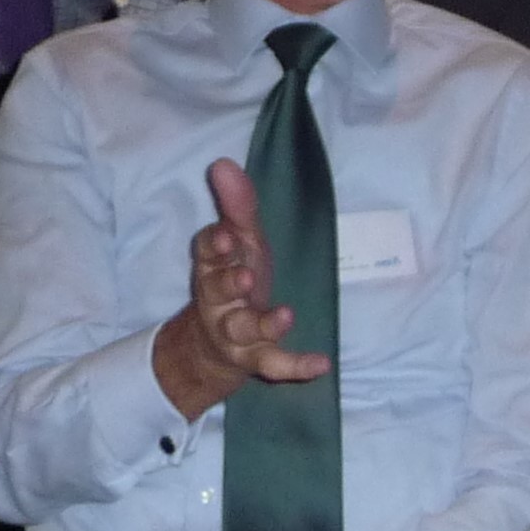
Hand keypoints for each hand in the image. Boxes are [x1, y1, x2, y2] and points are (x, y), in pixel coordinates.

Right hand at [151, 158, 331, 420]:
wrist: (215, 344)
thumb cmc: (235, 279)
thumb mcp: (241, 241)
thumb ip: (237, 206)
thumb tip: (222, 163)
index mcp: (214, 265)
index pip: (208, 252)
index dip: (215, 245)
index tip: (227, 235)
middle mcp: (218, 299)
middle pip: (216, 291)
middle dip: (228, 283)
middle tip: (245, 276)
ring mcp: (234, 331)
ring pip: (240, 329)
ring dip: (262, 324)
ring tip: (284, 316)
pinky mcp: (254, 358)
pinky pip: (273, 364)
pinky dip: (296, 367)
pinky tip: (321, 365)